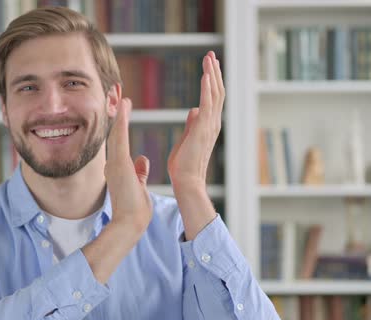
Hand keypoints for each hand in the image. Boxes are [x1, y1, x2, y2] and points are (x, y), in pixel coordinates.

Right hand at [104, 98, 152, 232]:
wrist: (130, 222)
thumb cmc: (134, 209)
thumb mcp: (138, 185)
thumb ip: (139, 172)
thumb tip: (143, 161)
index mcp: (119, 167)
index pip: (120, 140)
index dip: (119, 123)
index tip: (121, 107)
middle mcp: (114, 162)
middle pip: (115, 133)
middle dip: (116, 113)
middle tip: (115, 93)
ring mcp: (115, 163)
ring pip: (116, 132)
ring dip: (117, 113)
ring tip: (119, 95)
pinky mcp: (118, 165)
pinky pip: (119, 138)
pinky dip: (120, 121)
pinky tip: (123, 106)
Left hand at [167, 51, 224, 194]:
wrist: (186, 181)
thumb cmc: (184, 165)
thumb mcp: (187, 139)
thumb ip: (192, 124)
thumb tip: (194, 109)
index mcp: (208, 125)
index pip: (213, 98)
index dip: (212, 81)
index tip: (209, 66)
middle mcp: (213, 123)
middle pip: (217, 92)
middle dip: (214, 72)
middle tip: (211, 55)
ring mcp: (210, 125)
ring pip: (215, 94)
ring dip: (212, 74)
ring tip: (209, 58)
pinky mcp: (203, 128)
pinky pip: (208, 104)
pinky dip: (208, 88)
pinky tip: (206, 74)